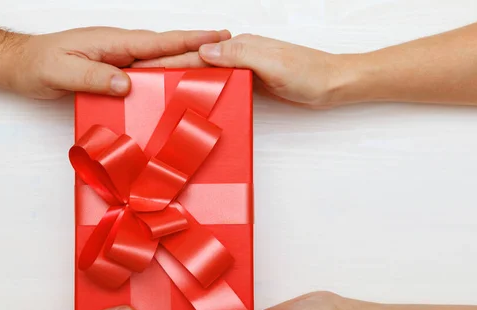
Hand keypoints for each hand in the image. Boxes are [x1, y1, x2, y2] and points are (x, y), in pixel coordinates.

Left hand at [6, 28, 230, 98]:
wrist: (21, 65)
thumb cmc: (38, 64)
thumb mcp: (62, 70)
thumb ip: (93, 75)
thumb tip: (127, 82)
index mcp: (112, 43)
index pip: (157, 42)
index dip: (188, 40)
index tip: (216, 37)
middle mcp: (119, 49)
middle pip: (166, 49)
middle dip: (197, 47)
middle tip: (228, 49)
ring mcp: (117, 60)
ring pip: (158, 61)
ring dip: (184, 61)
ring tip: (212, 66)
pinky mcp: (113, 72)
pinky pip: (145, 74)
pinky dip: (164, 76)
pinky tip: (173, 86)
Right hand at [132, 34, 353, 108]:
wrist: (333, 83)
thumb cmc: (309, 73)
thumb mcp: (273, 63)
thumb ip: (239, 55)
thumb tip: (206, 50)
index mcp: (241, 46)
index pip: (197, 52)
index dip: (170, 59)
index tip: (146, 64)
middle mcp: (240, 54)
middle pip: (197, 60)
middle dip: (169, 66)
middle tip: (143, 76)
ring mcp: (245, 67)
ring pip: (206, 71)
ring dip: (183, 76)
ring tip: (160, 87)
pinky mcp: (252, 80)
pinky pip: (220, 81)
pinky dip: (203, 86)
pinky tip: (195, 95)